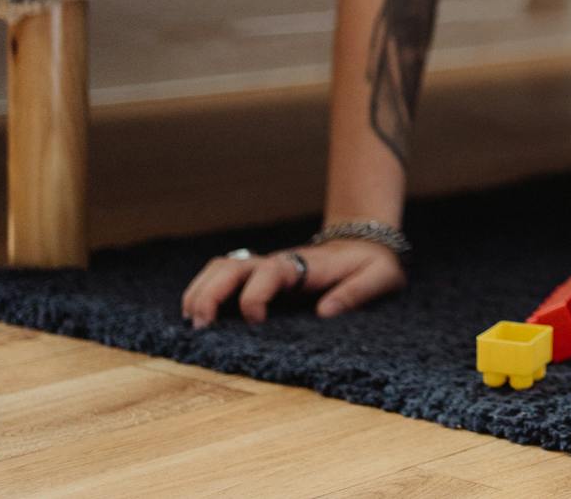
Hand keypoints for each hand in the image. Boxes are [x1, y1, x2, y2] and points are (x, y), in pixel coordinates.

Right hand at [180, 238, 404, 327]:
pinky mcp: (259, 278)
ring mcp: (264, 268)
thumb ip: (357, 293)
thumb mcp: (379, 277)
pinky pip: (223, 277)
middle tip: (199, 325)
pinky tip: (197, 317)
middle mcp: (277, 263)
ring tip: (191, 322)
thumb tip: (325, 313)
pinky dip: (204, 292)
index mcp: (303, 264)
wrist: (367, 244)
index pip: (269, 273)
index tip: (255, 321)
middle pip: (232, 267)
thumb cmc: (372, 264)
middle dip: (211, 293)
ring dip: (201, 290)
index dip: (255, 295)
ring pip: (221, 268)